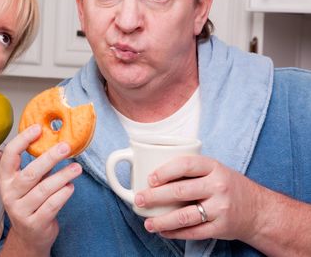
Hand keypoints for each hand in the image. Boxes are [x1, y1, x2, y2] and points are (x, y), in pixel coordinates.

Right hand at [0, 124, 81, 255]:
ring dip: (63, 176)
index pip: (9, 156)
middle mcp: (9, 195)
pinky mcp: (34, 223)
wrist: (29, 236)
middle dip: (50, 158)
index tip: (37, 128)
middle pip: (30, 173)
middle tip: (65, 147)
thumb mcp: (27, 184)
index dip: (22, 140)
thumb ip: (36, 166)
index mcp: (5, 180)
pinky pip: (52, 205)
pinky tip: (70, 186)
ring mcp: (20, 210)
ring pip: (44, 189)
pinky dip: (63, 194)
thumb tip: (55, 142)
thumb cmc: (31, 203)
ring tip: (76, 168)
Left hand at [135, 155, 263, 241]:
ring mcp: (220, 208)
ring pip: (184, 216)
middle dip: (155, 196)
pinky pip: (193, 232)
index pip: (185, 165)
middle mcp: (218, 186)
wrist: (258, 210)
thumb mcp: (214, 170)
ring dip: (162, 221)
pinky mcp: (221, 228)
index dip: (165, 171)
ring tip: (147, 223)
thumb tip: (152, 174)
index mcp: (214, 167)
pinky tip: (163, 231)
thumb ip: (190, 170)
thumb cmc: (227, 186)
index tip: (149, 178)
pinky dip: (175, 233)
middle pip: (180, 191)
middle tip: (138, 199)